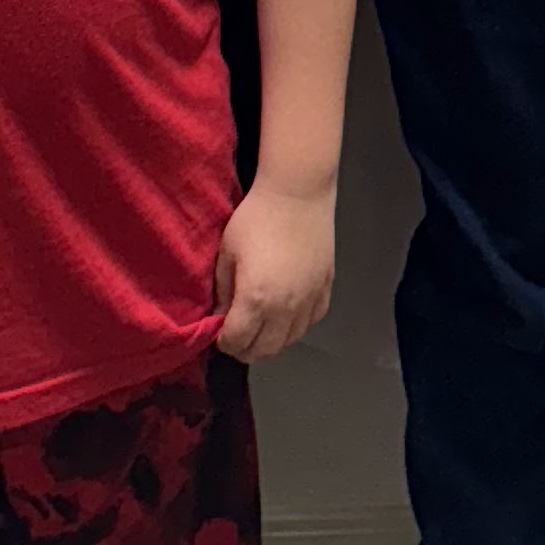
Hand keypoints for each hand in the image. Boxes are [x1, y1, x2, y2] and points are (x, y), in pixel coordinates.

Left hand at [213, 177, 334, 361]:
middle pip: (264, 351)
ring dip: (271, 340)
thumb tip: (219, 318)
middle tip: (237, 333)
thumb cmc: (256, 218)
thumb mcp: (227, 253)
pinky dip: (295, 326)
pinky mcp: (325, 291)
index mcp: (256, 299)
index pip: (237, 342)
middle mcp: (285, 309)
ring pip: (289, 342)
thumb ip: (222, 292)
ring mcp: (309, 302)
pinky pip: (310, 323)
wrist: (298, 193)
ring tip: (260, 325)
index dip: (224, 341)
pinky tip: (285, 312)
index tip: (219, 332)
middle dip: (245, 348)